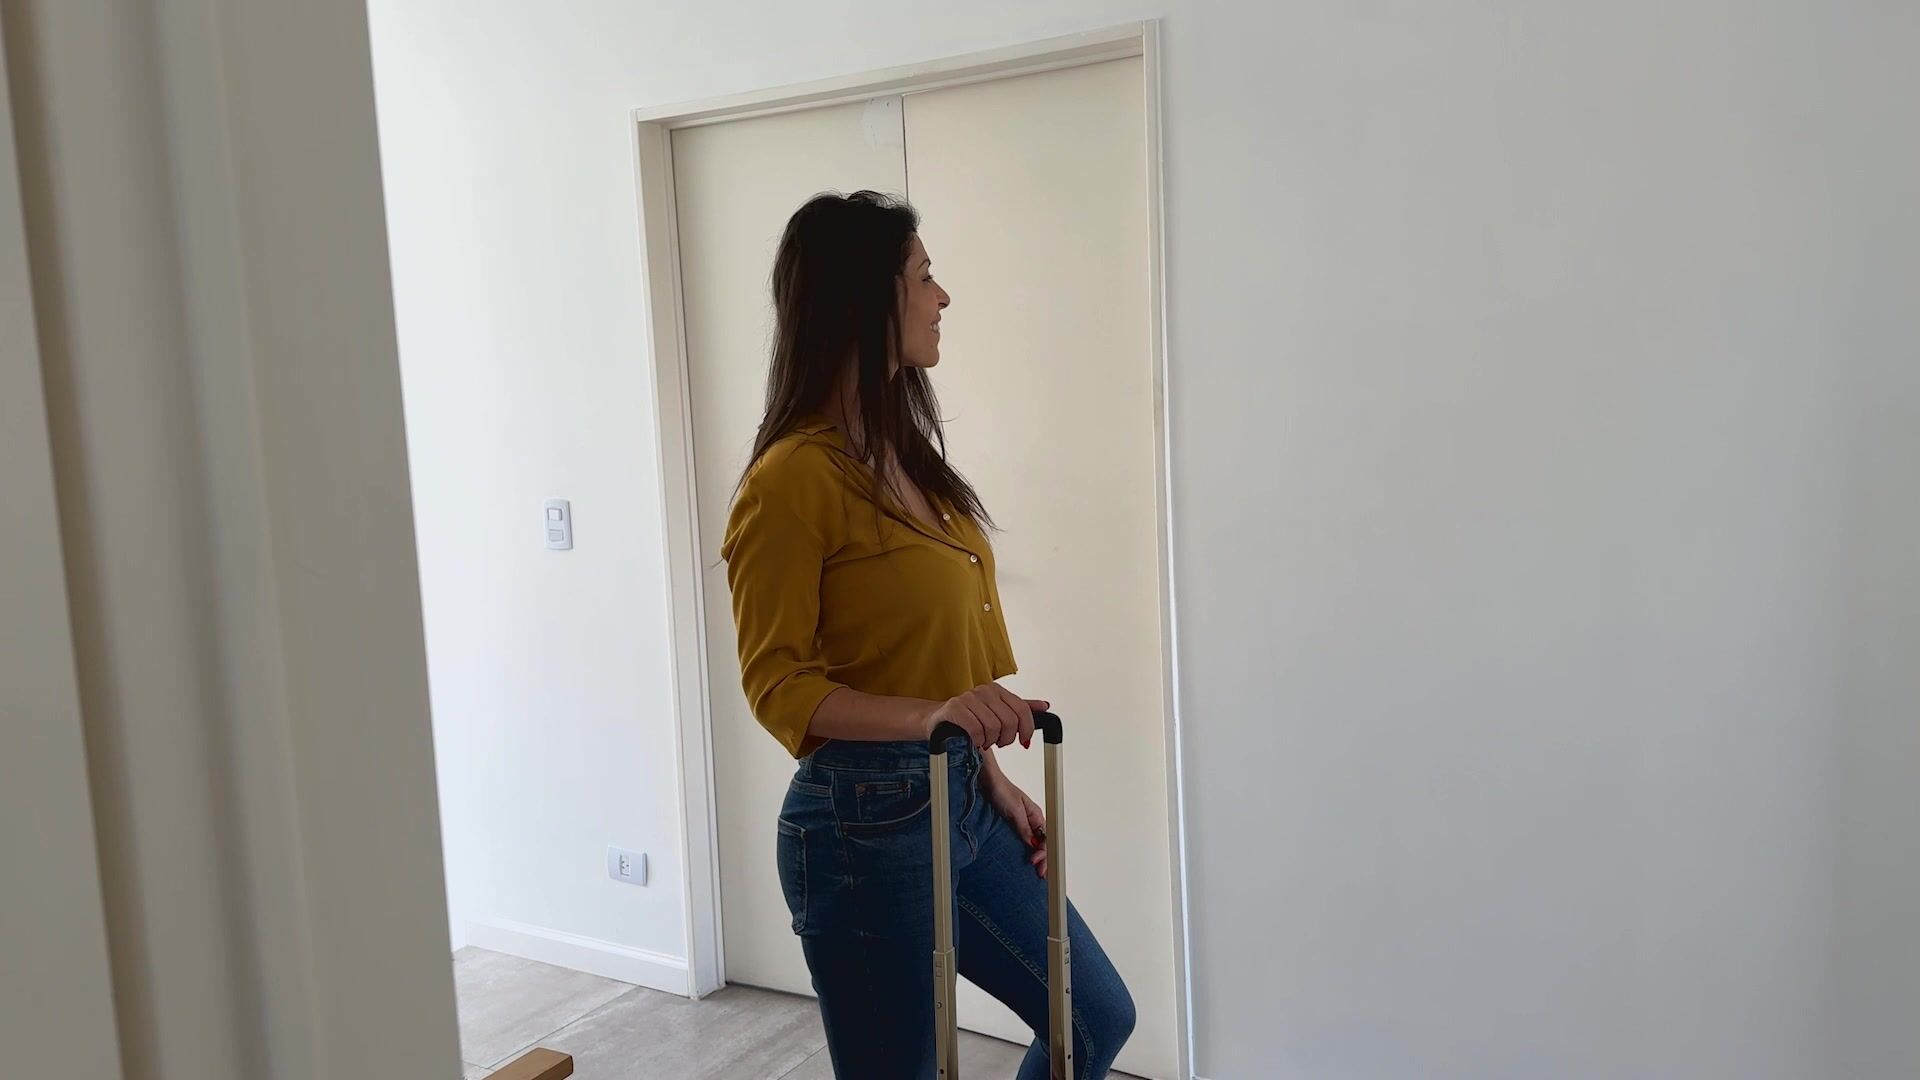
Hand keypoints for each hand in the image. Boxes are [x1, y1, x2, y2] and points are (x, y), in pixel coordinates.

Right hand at [925, 684, 1048, 749]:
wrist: (938, 719)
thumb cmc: (969, 718)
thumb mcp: (996, 712)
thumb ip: (1020, 709)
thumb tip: (1044, 706)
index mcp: (997, 690)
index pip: (1022, 710)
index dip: (1026, 729)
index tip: (1023, 741)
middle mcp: (984, 691)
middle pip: (1009, 722)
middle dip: (1006, 739)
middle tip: (997, 742)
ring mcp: (968, 698)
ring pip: (993, 728)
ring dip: (989, 741)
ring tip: (983, 741)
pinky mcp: (954, 708)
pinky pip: (976, 731)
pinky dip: (977, 741)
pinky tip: (973, 741)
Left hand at [984, 771, 1048, 878]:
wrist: (986, 781)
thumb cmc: (1002, 790)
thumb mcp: (1014, 811)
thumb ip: (1024, 828)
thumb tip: (1032, 844)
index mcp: (1036, 816)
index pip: (1045, 839)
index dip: (1043, 853)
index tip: (1035, 862)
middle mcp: (1031, 821)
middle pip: (1041, 844)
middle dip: (1043, 859)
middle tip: (1040, 874)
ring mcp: (1022, 824)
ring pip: (1033, 844)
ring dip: (1036, 857)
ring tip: (1036, 871)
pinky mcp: (1012, 825)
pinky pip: (1022, 841)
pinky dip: (1025, 851)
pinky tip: (1025, 859)